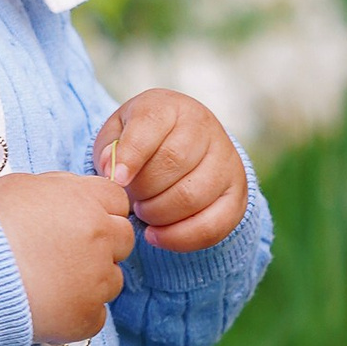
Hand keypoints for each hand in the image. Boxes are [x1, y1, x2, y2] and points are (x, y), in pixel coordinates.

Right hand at [0, 170, 135, 343]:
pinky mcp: (87, 316)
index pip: (117, 200)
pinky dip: (75, 313)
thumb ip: (58, 188)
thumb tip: (72, 193)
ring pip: (111, 279)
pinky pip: (95, 315)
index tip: (80, 223)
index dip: (99, 211)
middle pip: (122, 239)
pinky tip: (49, 306)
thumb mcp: (20, 186)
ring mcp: (97, 280)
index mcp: (86, 201)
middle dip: (101, 246)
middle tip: (64, 255)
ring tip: (51, 282)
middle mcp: (100, 237)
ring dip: (90, 281)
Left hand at [95, 90, 248, 252]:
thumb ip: (109, 149)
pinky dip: (179, 238)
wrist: (185, 149)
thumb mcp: (119, 134)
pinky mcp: (236, 195)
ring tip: (144, 211)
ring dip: (158, 214)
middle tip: (131, 197)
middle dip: (142, 189)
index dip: (131, 155)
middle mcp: (206, 128)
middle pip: (173, 162)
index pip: (152, 125)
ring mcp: (227, 161)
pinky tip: (157, 235)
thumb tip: (111, 172)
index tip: (116, 180)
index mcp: (171, 107)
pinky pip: (212, 225)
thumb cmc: (143, 143)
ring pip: (192, 196)